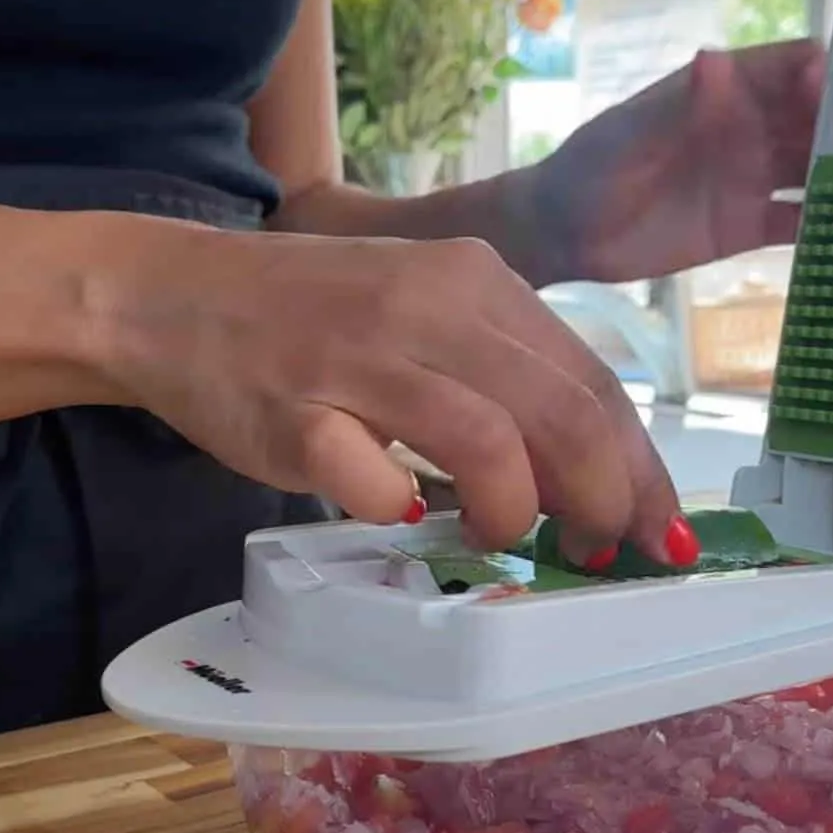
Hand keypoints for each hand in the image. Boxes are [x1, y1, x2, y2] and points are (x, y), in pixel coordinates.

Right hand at [114, 227, 692, 567]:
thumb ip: (503, 375)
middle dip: (600, 502)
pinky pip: (374, 485)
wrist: (172, 296)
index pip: (594, 382)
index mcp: (476, 282)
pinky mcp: (296, 413)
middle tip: (594, 550)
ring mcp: (360, 358)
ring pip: (489, 446)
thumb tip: (592, 473)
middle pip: (563, 416)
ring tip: (495, 535)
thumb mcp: (425, 316)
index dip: (640, 468)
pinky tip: (393, 513)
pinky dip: (397, 512)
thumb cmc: (313, 319)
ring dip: (512, 512)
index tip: (659, 530)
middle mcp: (429, 307)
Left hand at [526, 38, 826, 284]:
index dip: (825, 75)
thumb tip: (717, 61)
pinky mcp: (749, 227)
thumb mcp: (632, 134)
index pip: (792, 67)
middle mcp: (752, 128)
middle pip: (819, 119)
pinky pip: (799, 223)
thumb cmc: (593, 167)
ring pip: (819, 170)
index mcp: (727, 91)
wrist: (565, 234)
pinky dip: (830, 227)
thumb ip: (680, 105)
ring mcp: (755, 178)